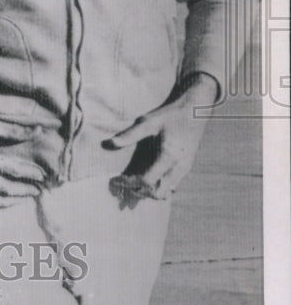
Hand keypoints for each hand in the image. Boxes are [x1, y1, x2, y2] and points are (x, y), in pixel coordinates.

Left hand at [103, 73, 216, 204]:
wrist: (195, 110)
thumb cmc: (170, 115)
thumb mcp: (148, 122)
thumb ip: (129, 135)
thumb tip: (109, 143)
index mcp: (169, 156)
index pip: (147, 181)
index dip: (130, 183)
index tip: (117, 179)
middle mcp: (179, 167)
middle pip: (158, 193)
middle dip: (140, 191)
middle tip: (125, 183)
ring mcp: (185, 168)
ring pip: (167, 191)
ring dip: (150, 190)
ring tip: (134, 181)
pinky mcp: (186, 166)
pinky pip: (173, 184)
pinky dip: (159, 185)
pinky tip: (148, 175)